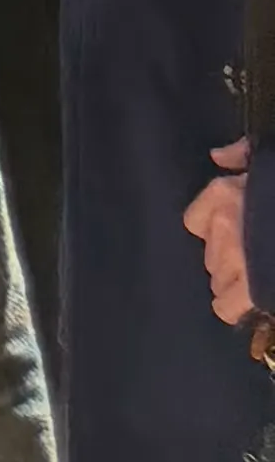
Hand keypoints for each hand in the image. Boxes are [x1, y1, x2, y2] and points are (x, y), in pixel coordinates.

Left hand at [195, 137, 254, 335]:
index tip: (232, 233)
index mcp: (224, 193)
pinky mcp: (251, 289)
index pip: (195, 221)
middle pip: (209, 254)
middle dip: (227, 259)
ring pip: (216, 278)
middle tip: (251, 259)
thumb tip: (218, 156)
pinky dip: (233, 307)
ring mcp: (235, 259)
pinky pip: (226, 306)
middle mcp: (221, 226)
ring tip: (254, 279)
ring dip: (232, 281)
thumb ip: (240, 154)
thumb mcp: (267, 163)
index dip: (212, 230)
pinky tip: (246, 303)